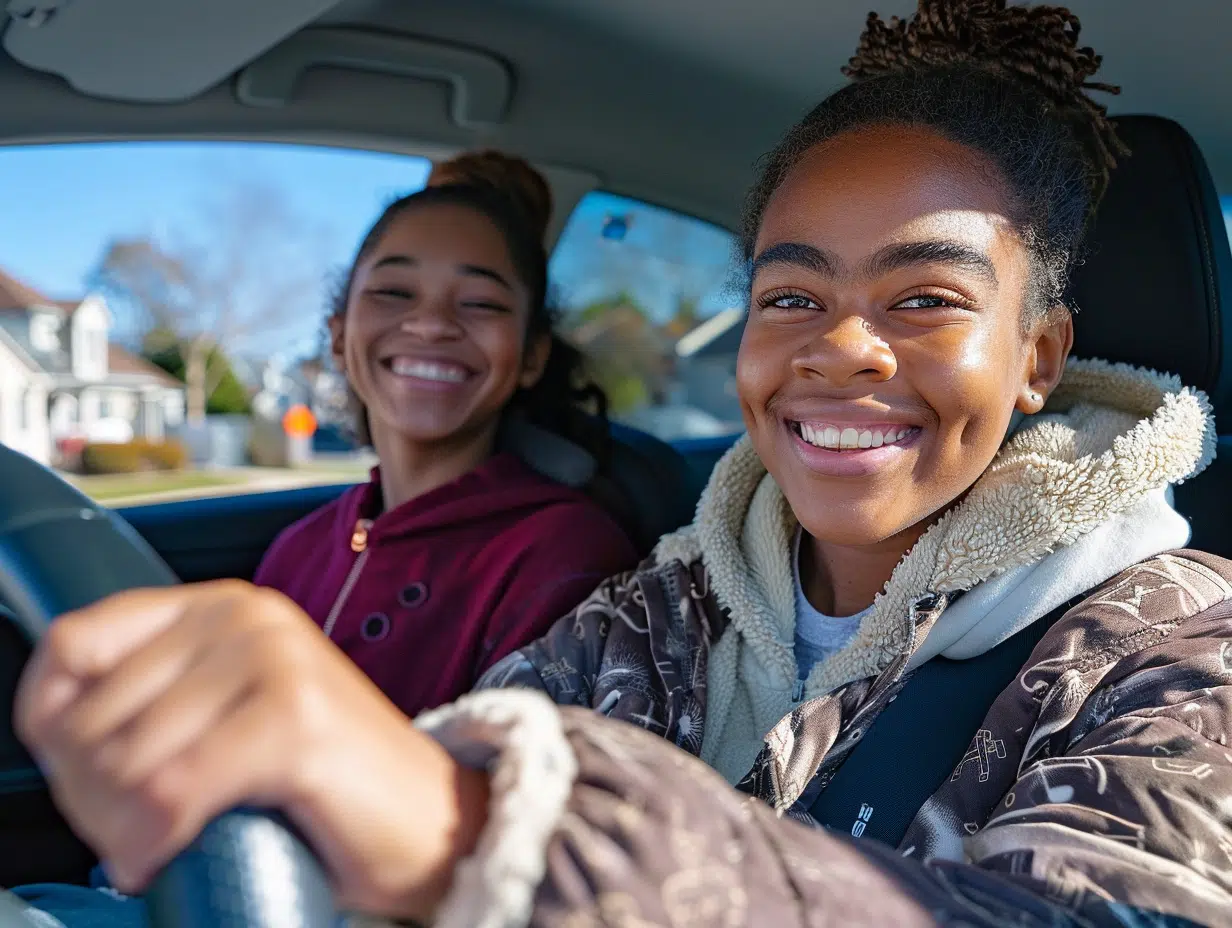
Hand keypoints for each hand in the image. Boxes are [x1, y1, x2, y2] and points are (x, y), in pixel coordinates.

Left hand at [14, 581, 489, 921]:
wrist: (431, 817)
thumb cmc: (328, 776)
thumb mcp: (229, 712)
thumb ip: (156, 696)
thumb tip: (55, 723)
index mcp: (223, 604)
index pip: (73, 642)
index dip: (52, 721)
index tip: (83, 774)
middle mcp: (246, 616)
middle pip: (89, 714)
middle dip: (90, 795)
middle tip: (128, 831)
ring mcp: (275, 661)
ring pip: (125, 760)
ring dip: (120, 827)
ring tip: (153, 844)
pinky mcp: (295, 720)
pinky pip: (175, 790)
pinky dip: (159, 840)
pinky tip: (174, 853)